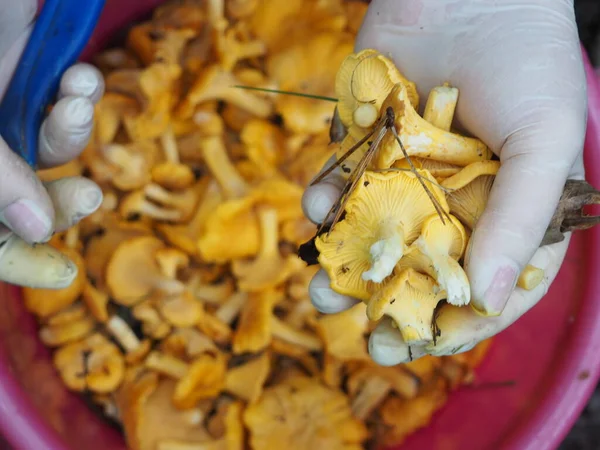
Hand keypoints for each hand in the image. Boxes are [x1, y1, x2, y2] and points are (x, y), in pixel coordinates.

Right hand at [0, 0, 103, 287]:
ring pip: (54, 146)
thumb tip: (37, 228)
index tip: (64, 274)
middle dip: (63, 199)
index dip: (18, 259)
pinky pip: (67, 96)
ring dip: (74, 132)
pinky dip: (83, 92)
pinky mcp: (28, 67)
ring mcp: (1, 106)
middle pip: (27, 196)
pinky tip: (80, 77)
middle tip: (90, 196)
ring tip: (72, 102)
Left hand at [303, 0, 586, 364]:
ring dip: (343, 268)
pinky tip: (318, 206)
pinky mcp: (364, 149)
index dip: (456, 324)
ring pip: (370, 239)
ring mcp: (404, 179)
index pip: (485, 287)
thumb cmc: (525, 63)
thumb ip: (517, 221)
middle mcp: (452, 204)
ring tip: (320, 292)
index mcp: (505, 214)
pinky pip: (340, 188)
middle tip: (365, 341)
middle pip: (418, 273)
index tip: (420, 349)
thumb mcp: (542, 144)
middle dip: (389, 309)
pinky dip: (325, 202)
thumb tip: (484, 301)